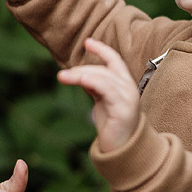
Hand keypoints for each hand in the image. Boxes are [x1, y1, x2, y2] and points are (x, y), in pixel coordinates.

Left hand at [58, 38, 139, 152]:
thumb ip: (95, 87)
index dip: (102, 50)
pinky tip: (79, 81)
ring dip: (80, 75)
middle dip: (81, 70)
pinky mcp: (123, 109)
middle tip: (63, 75)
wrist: (124, 150)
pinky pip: (106, 90)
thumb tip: (80, 75)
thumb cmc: (113, 126)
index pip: (115, 61)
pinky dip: (91, 82)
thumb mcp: (102, 101)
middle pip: (104, 70)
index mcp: (125, 84)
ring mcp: (128, 98)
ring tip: (63, 77)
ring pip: (103, 78)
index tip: (87, 42)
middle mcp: (129, 88)